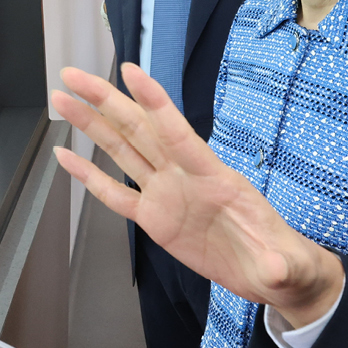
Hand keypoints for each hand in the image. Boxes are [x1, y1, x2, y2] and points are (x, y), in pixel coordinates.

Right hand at [52, 64, 343, 328]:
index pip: (179, 134)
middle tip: (73, 75)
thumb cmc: (283, 263)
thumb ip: (279, 266)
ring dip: (91, 125)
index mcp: (215, 179)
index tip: (130, 72)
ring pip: (122, 152)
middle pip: (138, 131)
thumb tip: (278, 271)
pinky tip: (66, 158)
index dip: (155, 103)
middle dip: (105, 100)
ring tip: (62, 100)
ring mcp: (166, 194)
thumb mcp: (284, 266)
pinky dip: (90, 176)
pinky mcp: (154, 218)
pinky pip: (115, 195)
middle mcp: (185, 177)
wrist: (273, 276)